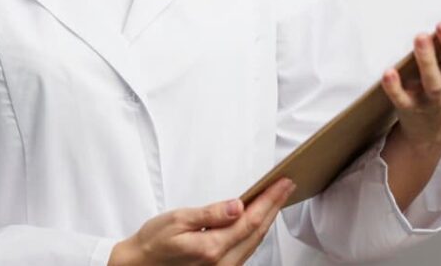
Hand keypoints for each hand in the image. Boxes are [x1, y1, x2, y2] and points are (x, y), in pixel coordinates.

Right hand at [108, 178, 295, 265]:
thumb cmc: (153, 243)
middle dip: (274, 206)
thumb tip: (238, 205)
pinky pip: (245, 249)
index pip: (250, 220)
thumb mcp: (177, 221)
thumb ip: (211, 214)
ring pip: (254, 242)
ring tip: (277, 197)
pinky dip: (255, 231)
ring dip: (267, 218)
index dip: (270, 200)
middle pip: (257, 232)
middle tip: (287, 185)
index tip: (283, 183)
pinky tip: (259, 218)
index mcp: (212, 249)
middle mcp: (221, 264)